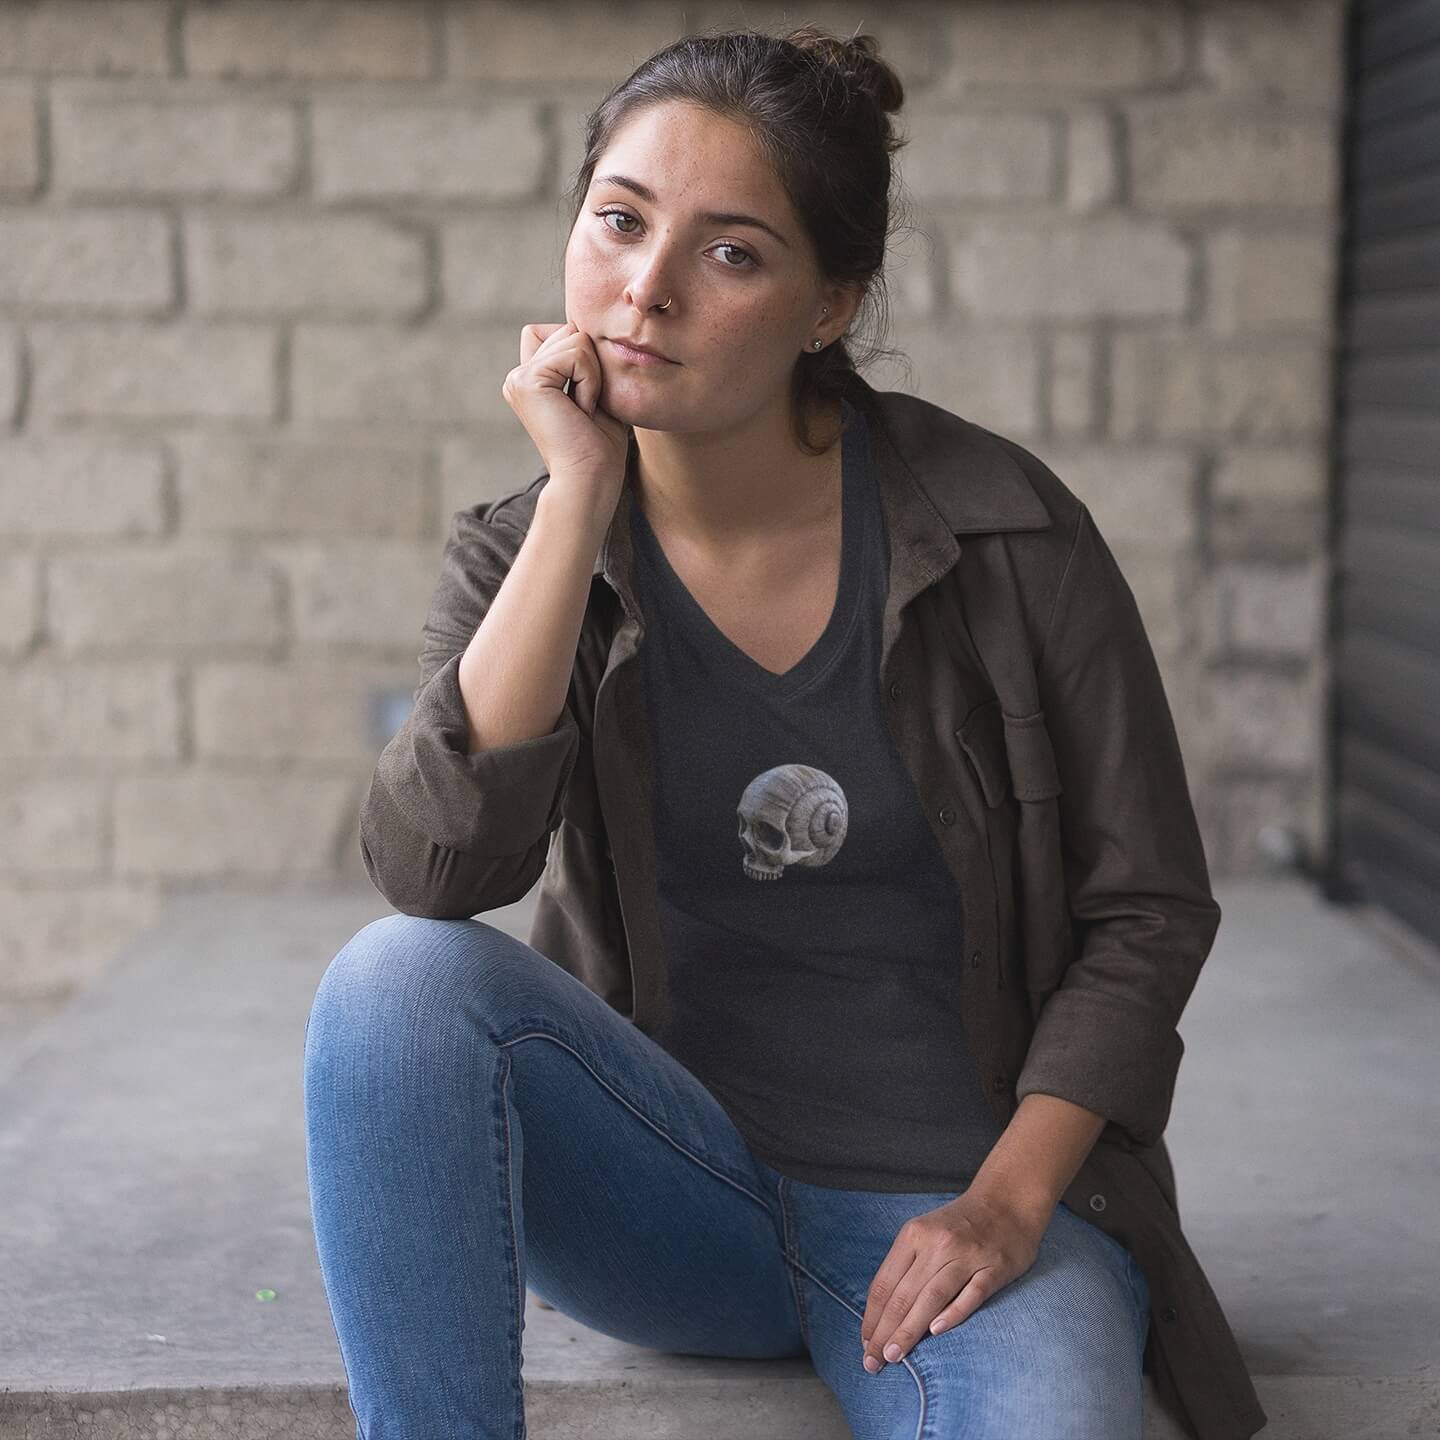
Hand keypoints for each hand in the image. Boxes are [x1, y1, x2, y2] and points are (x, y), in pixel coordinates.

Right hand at [501, 320, 630, 500]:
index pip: (564, 332)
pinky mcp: (528, 380)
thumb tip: (593, 327)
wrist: (590, 481)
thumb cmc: (600, 449)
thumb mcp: (597, 395)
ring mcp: (519, 377)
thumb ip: (588, 362)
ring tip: (584, 411)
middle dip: (592, 364)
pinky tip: (582, 411)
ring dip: (593, 374)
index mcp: (531, 380)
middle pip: (570, 329)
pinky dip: (590, 381)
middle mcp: (518, 376)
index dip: (587, 358)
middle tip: (587, 408)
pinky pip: (577, 353)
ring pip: (575, 336)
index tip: (588, 403)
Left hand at [859, 1188, 1047, 1372]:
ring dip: (909, 1329)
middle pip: (904, 1294)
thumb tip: (883, 1312)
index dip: (872, 1316)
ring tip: (893, 1355)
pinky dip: (953, 1313)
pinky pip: (971, 1294)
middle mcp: (938, 1244)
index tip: (864, 1342)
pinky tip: (936, 1331)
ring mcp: (967, 1255)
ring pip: (931, 1297)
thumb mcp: (925, 1232)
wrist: (1007, 1201)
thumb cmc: (959, 1223)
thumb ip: (906, 1265)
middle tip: (872, 1361)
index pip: (885, 1283)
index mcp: (914, 1234)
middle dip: (884, 1331)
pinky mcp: (995, 1267)